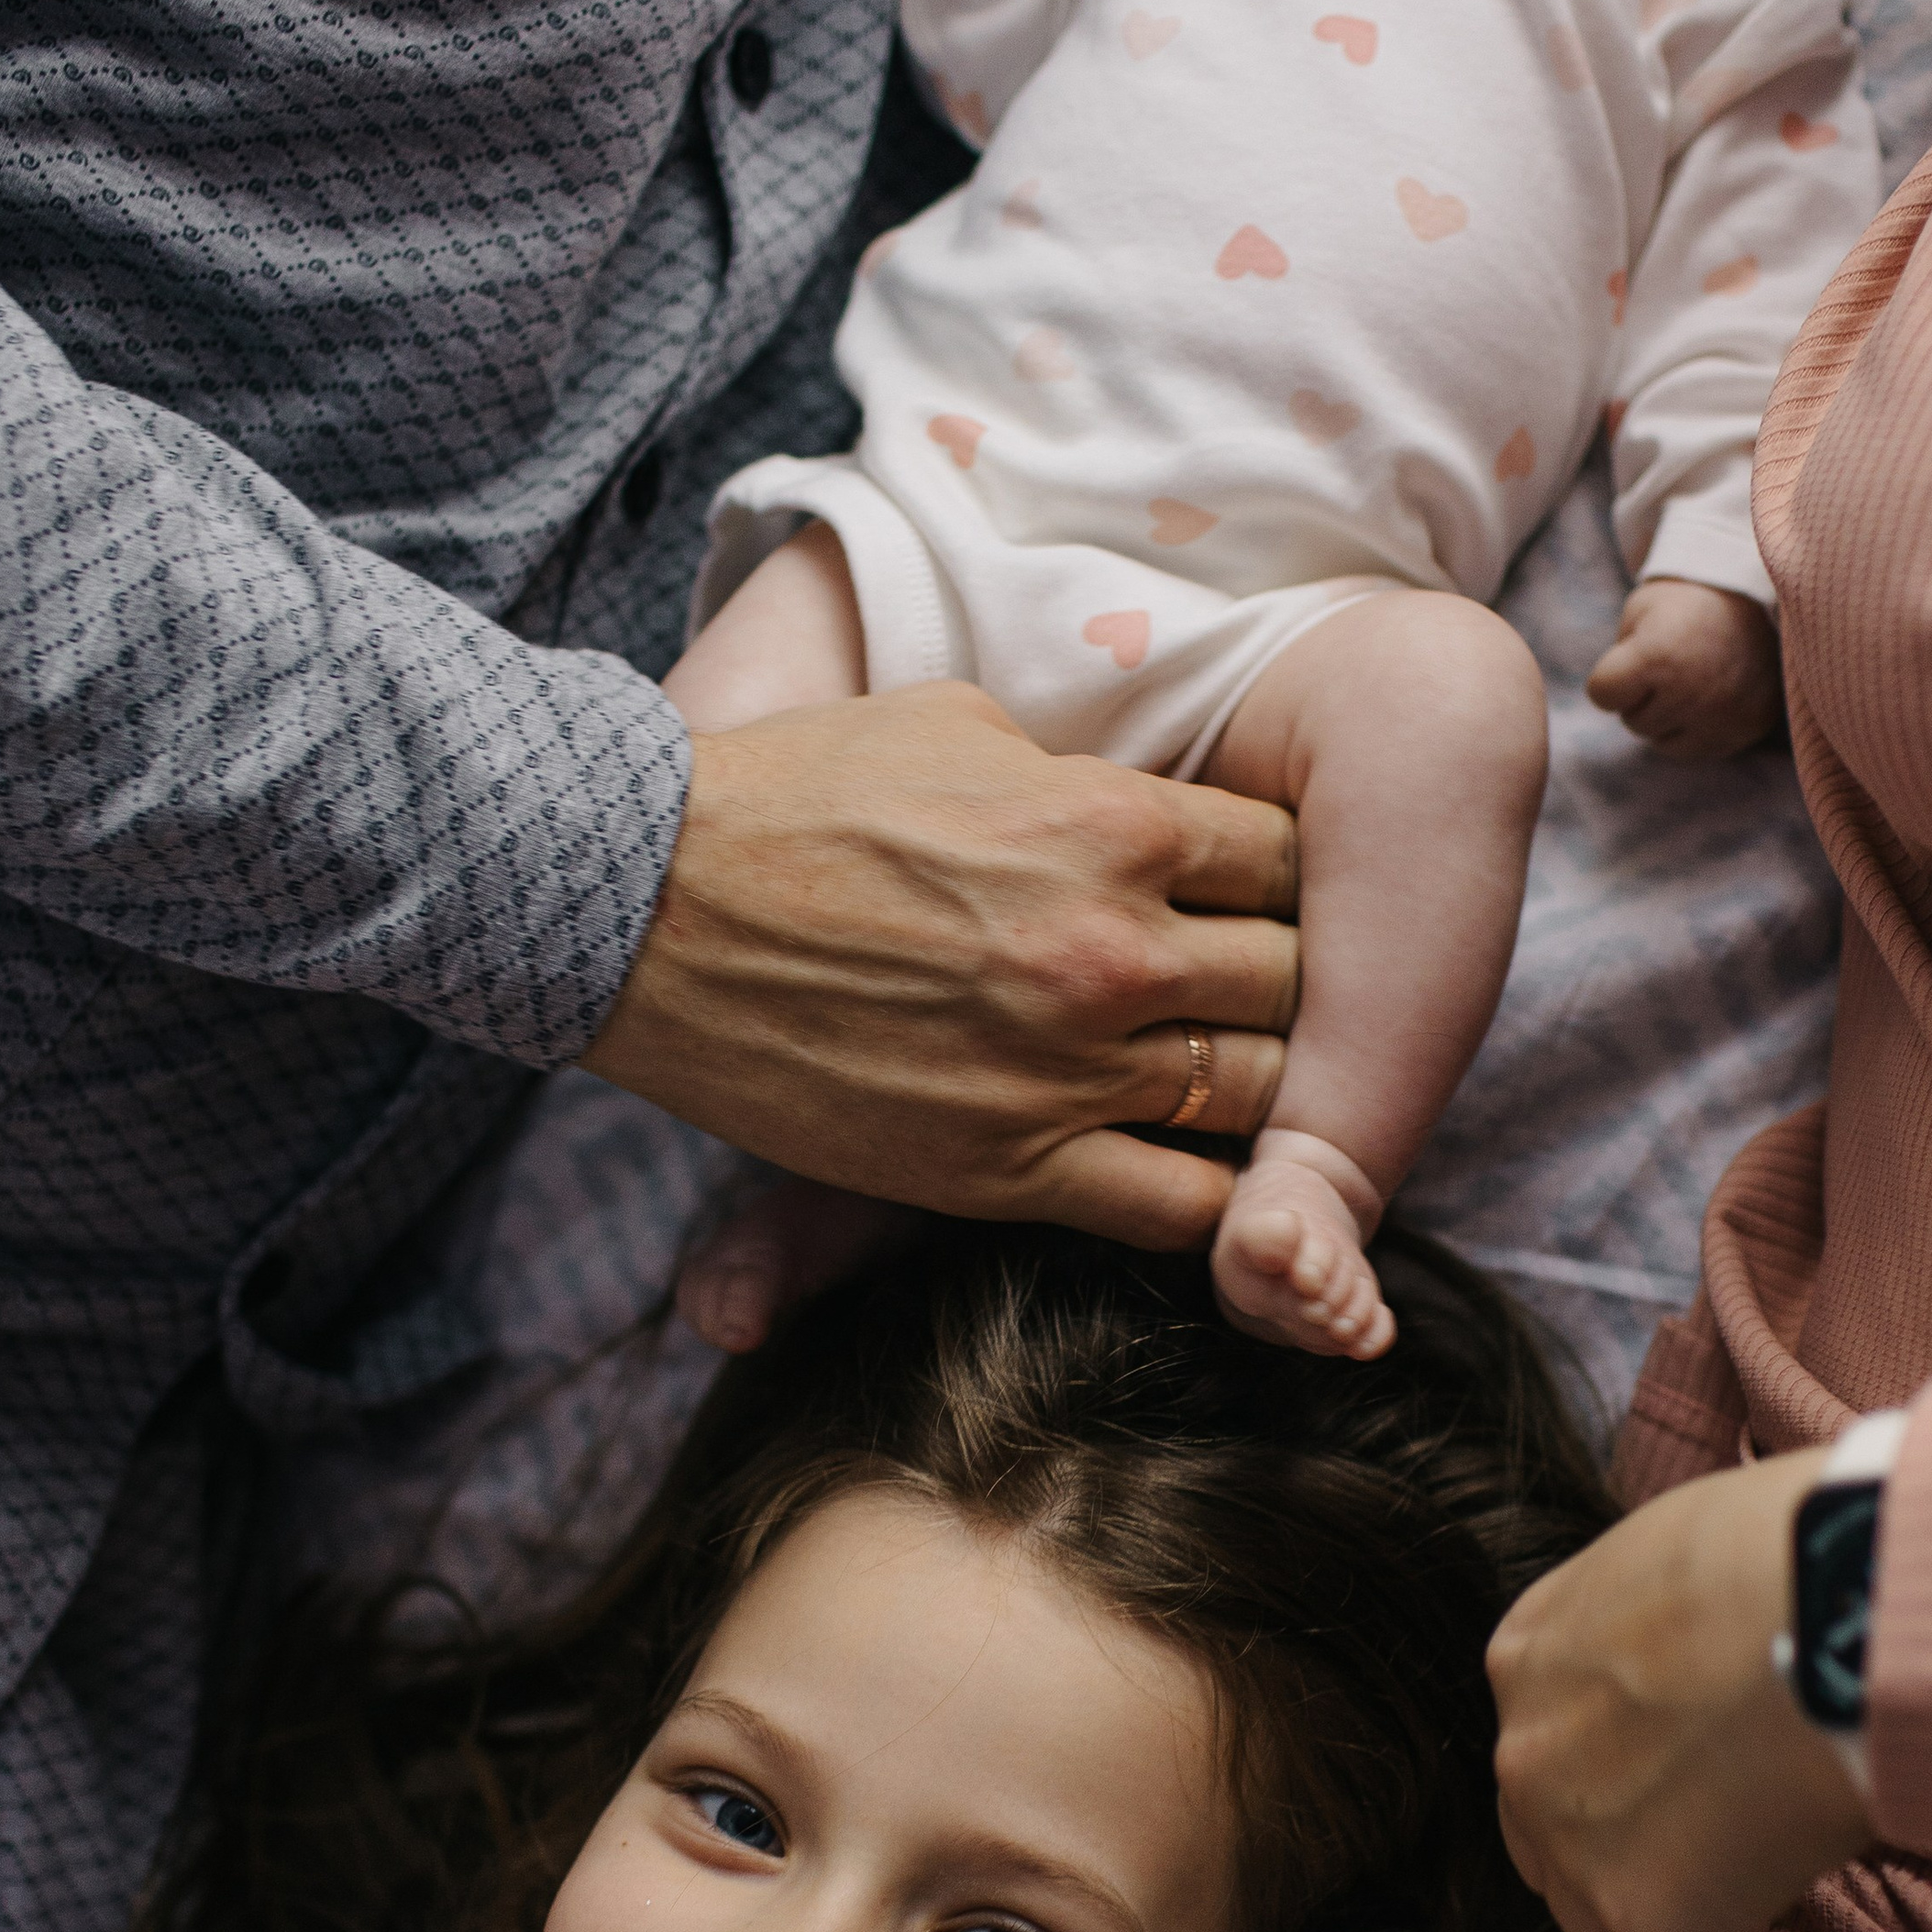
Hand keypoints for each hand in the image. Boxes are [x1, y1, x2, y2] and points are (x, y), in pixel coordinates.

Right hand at [584, 681, 1297, 1250]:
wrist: (641, 908)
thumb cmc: (786, 796)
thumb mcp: (956, 723)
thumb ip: (1074, 771)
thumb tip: (1126, 791)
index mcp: (1113, 820)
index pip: (1286, 857)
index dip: (1278, 881)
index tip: (1251, 899)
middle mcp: (1112, 949)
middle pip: (1290, 982)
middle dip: (1281, 985)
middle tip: (1247, 998)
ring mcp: (1065, 1069)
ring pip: (1252, 1098)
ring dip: (1245, 1091)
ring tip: (1215, 1082)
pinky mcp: (1005, 1170)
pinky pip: (1175, 1208)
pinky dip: (1203, 1199)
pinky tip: (1178, 1168)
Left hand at [1487, 1448, 1873, 1931]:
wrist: (1835, 1600)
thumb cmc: (1793, 1547)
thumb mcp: (1680, 1550)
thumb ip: (1658, 1617)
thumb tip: (1715, 1651)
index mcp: (1530, 1653)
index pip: (1550, 1741)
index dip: (1610, 1774)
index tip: (1671, 1793)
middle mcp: (1527, 1751)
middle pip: (1558, 1839)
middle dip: (1622, 1858)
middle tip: (1710, 1861)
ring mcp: (1577, 1845)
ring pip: (1605, 1921)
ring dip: (1673, 1928)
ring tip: (1751, 1925)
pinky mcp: (1647, 1920)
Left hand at [1585, 579, 1782, 760]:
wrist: (1760, 598)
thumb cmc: (1687, 603)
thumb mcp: (1639, 611)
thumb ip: (1617, 659)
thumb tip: (1614, 703)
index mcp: (1658, 656)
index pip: (1602, 694)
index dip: (1610, 675)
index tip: (1630, 657)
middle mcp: (1690, 692)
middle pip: (1632, 721)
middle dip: (1641, 697)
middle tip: (1668, 664)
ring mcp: (1720, 715)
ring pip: (1661, 741)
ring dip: (1665, 717)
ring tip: (1689, 679)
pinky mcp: (1745, 729)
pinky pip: (1695, 749)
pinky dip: (1694, 729)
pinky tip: (1708, 696)